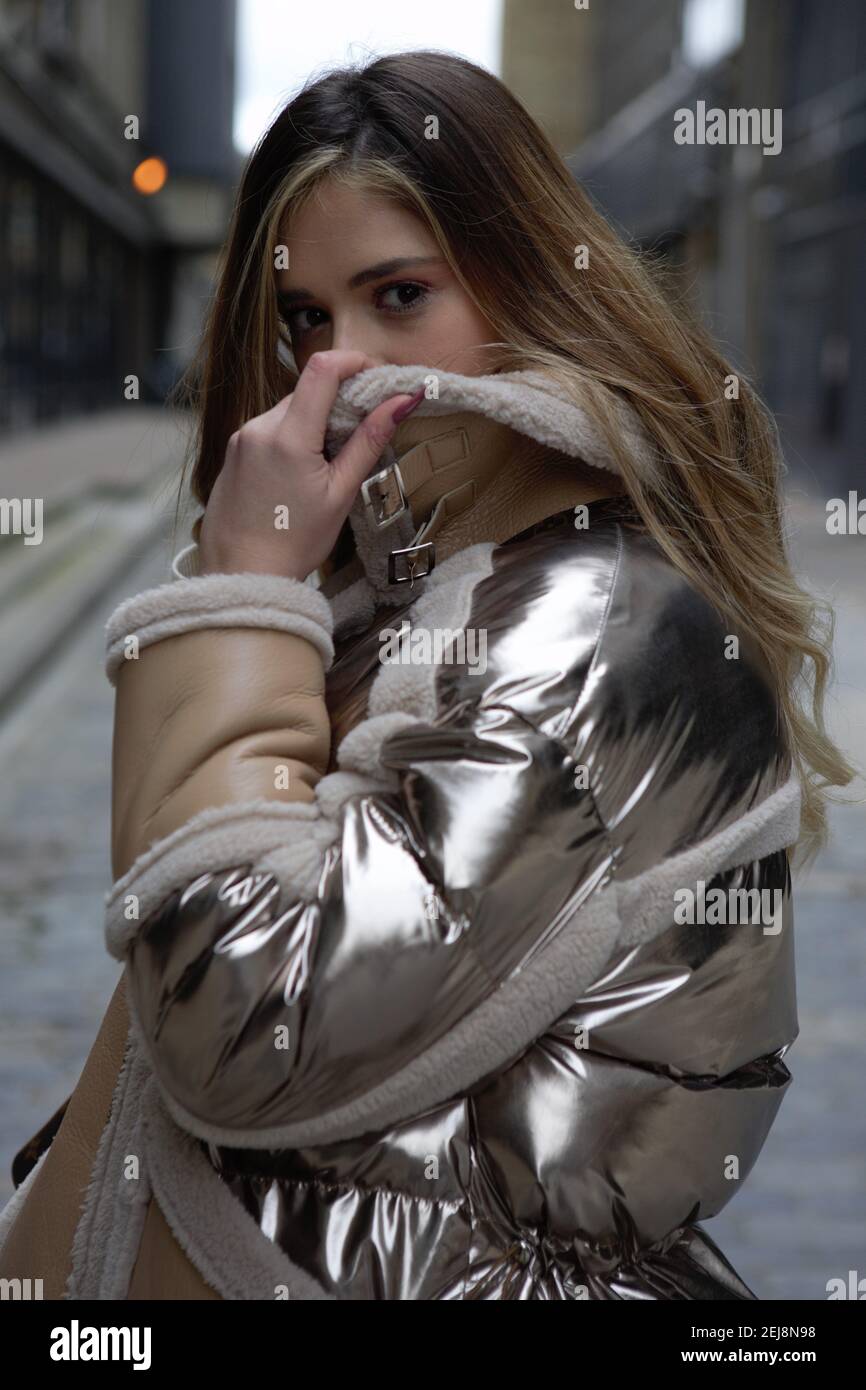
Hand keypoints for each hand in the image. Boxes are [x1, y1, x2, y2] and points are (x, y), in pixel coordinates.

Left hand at [197, 350, 420, 580]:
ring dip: (314, 423)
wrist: (242, 576)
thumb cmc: (293, 544)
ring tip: (328, 467)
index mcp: (288, 437)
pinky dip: (292, 438)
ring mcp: (241, 439)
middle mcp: (258, 428)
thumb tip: (402, 403)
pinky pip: (269, 429)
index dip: (354, 361)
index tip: (376, 377)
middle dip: (338, 402)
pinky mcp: (233, 452)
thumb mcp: (341, 494)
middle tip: (362, 432)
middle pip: (307, 391)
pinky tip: (300, 477)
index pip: (322, 369)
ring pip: (289, 411)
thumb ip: (369, 442)